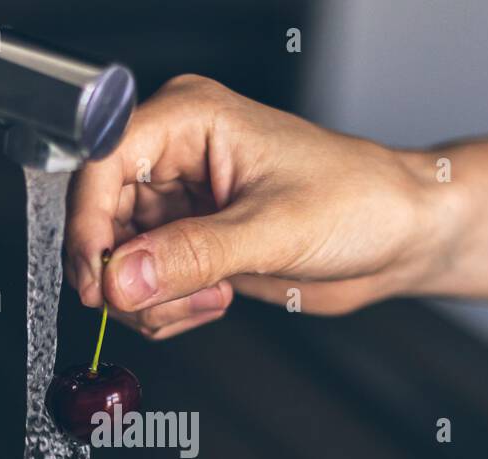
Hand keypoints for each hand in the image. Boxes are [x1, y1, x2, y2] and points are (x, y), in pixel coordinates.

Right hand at [64, 75, 446, 339]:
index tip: (99, 280)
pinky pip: (146, 286)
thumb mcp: (274, 229)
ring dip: (152, 300)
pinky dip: (166, 309)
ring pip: (120, 262)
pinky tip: (213, 301)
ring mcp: (180, 205)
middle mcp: (175, 158)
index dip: (89, 225)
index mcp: (188, 120)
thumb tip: (122, 278)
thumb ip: (192, 255)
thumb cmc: (360, 200)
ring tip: (210, 299)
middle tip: (165, 303)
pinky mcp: (190, 245)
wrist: (398, 236)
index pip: (101, 163)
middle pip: (101, 221)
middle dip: (127, 275)